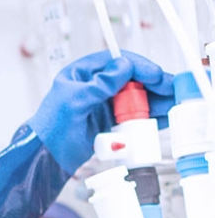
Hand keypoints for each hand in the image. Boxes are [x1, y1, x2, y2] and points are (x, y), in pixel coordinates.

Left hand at [29, 50, 173, 174]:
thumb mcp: (74, 101)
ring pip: (135, 96)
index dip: (138, 66)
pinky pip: (133, 113)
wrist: (46, 155)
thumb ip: (99, 84)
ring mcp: (104, 102)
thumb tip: (123, 66)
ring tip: (171, 102)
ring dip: (155, 98)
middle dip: (152, 83)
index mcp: (82, 73)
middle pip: (130, 78)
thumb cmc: (51, 126)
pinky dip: (149, 114)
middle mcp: (95, 85)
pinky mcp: (110, 119)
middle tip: (170, 88)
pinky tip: (162, 115)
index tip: (154, 74)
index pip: (115, 62)